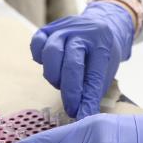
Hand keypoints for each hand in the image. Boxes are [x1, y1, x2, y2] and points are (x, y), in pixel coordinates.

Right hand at [30, 2, 133, 118]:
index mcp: (102, 43)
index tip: (81, 116)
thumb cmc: (101, 54)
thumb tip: (84, 117)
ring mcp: (64, 27)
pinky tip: (49, 66)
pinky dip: (39, 57)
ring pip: (51, 52)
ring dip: (54, 75)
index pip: (92, 75)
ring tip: (61, 84)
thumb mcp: (105, 71)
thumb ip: (92, 92)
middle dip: (69, 90)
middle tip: (71, 107)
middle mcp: (82, 32)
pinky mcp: (47, 29)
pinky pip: (37, 43)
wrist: (98, 26)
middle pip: (71, 63)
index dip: (85, 98)